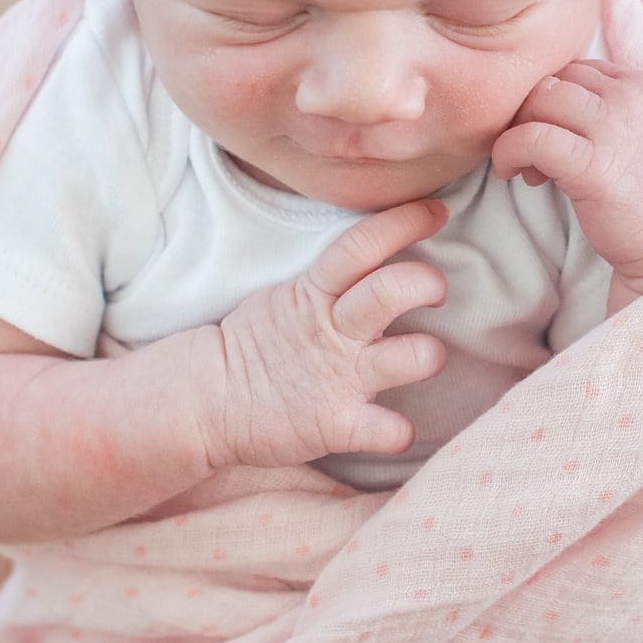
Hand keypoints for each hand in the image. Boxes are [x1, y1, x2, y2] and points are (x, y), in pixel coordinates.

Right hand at [192, 199, 450, 470]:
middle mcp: (333, 331)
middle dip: (427, 282)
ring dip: (429, 354)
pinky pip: (390, 430)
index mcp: (315, 293)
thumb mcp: (285, 296)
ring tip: (424, 356)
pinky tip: (396, 428)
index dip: (404, 221)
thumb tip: (377, 253)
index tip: (436, 211)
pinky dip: (401, 431)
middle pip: (391, 290)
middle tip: (435, 290)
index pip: (362, 243)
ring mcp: (339, 379)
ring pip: (410, 356)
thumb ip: (330, 280)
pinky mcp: (337, 425)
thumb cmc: (255, 345)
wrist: (207, 402)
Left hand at [491, 58, 642, 295]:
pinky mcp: (594, 164)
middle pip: (551, 80)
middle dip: (529, 114)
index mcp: (638, 83)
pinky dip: (509, 151)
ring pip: (540, 99)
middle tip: (532, 154)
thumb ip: (595, 108)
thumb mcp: (630, 131)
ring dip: (518, 131)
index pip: (571, 69)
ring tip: (527, 166)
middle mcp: (628, 96)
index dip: (550, 100)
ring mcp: (613, 128)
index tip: (550, 135)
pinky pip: (533, 138)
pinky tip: (512, 172)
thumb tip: (532, 101)